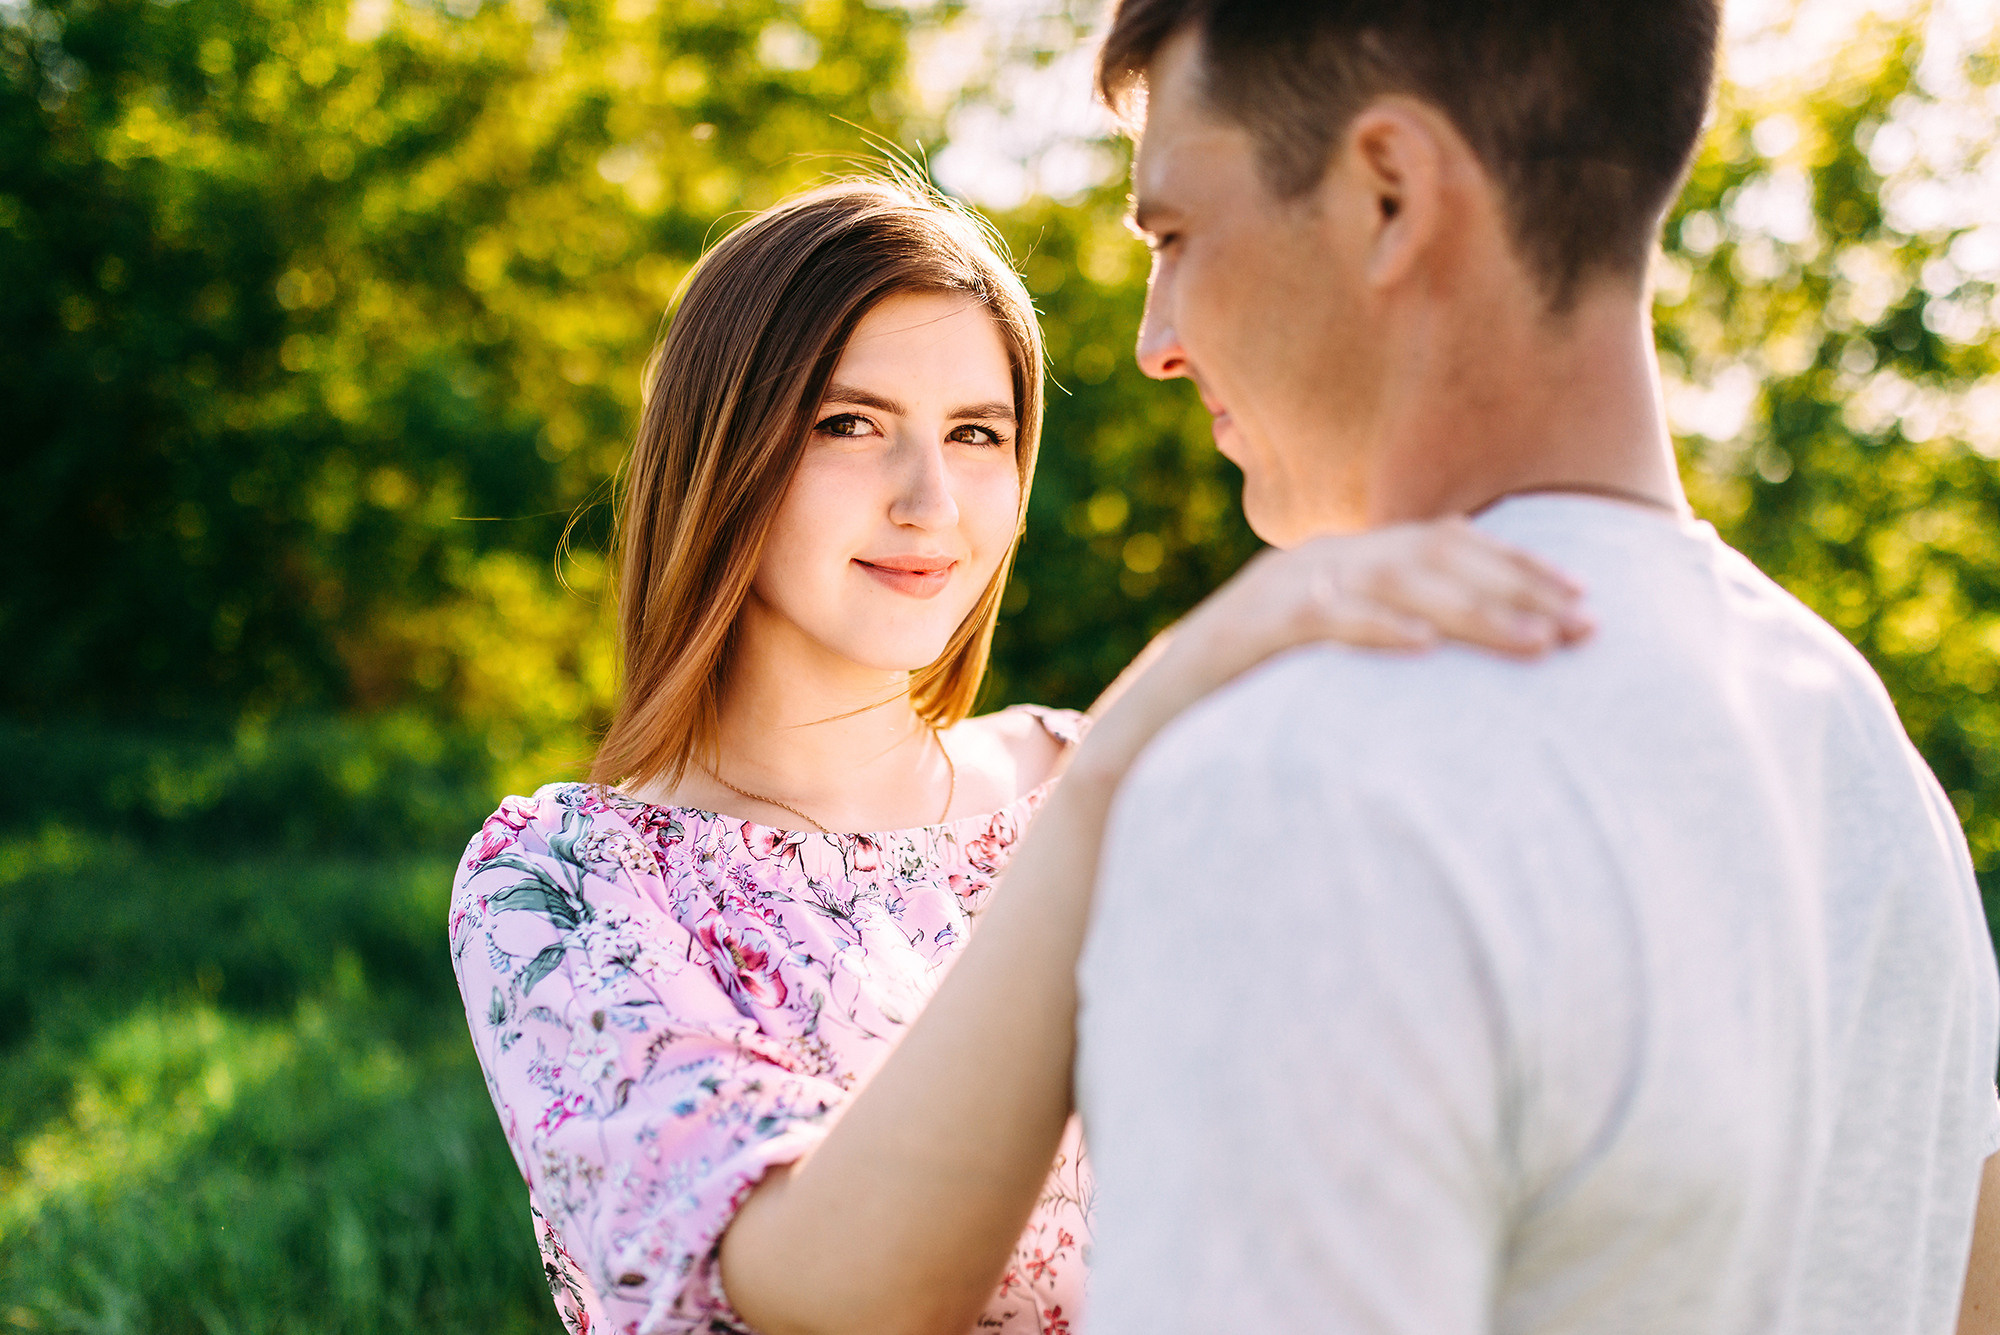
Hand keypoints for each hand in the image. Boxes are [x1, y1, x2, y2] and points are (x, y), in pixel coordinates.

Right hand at [1074, 518, 1591, 784]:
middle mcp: (1313, 564)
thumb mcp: (1330, 674)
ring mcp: (1275, 593)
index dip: (1518, 565)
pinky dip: (1375, 628)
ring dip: (1473, 610)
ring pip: (1391, 581)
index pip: (1444, 542)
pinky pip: (1320, 619)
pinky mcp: (1242, 635)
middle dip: (1516, 586)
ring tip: (1535, 643)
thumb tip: (1471, 664)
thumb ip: (1388, 648)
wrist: (1140, 742)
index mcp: (1339, 564)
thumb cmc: (1244, 718)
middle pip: (1432, 553)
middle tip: (1584, 625)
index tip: (1585, 599)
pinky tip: (1426, 647)